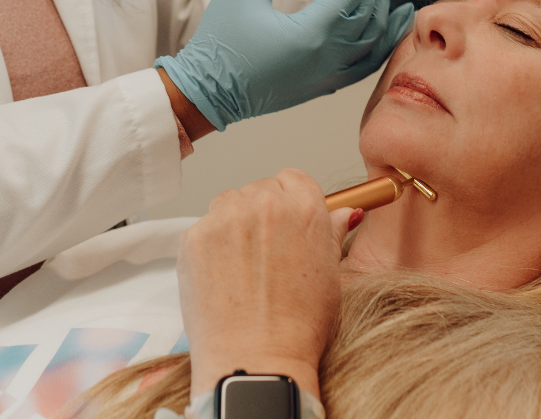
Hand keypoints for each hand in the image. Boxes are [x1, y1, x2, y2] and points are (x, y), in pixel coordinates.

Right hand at [157, 0, 411, 130]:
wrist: (206, 93)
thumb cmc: (220, 40)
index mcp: (311, 33)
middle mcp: (329, 58)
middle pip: (370, 7)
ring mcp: (330, 76)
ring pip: (376, 37)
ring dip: (383, 3)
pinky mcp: (326, 86)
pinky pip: (369, 63)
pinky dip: (383, 39)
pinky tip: (388, 21)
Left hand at [178, 168, 355, 400]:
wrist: (254, 361)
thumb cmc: (297, 327)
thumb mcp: (331, 276)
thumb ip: (333, 232)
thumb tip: (346, 212)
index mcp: (303, 206)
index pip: (292, 178)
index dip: (289, 201)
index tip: (285, 223)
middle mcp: (264, 203)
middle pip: (259, 190)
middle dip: (261, 214)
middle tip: (265, 255)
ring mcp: (225, 217)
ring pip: (229, 203)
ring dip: (234, 224)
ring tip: (243, 268)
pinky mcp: (195, 234)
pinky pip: (204, 227)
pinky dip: (211, 246)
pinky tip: (223, 277)